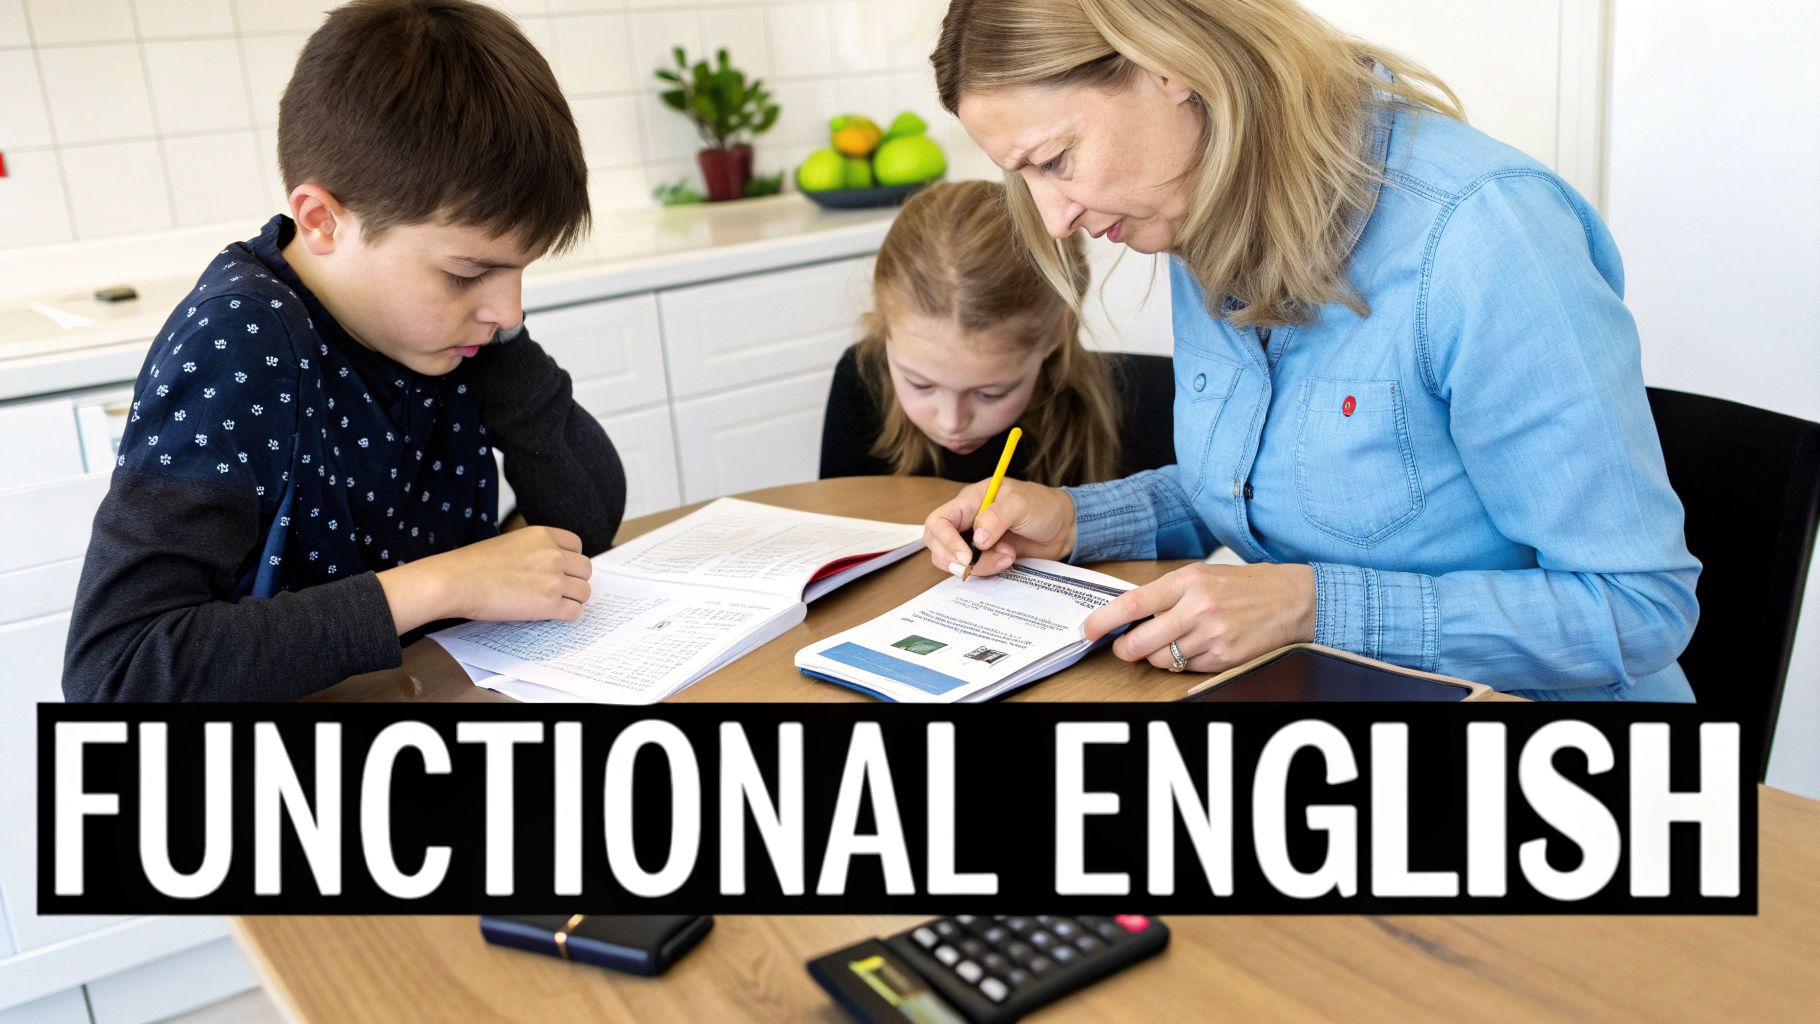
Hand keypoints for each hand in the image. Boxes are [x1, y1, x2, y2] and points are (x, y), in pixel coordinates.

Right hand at [378, 526, 592, 632]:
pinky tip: (552, 615)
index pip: (577, 545)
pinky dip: (566, 616)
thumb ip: (533, 550)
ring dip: (573, 600)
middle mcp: (553, 555)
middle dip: (575, 580)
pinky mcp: (549, 604)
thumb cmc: (472, 564)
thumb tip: (544, 566)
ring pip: (584, 592)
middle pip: (585, 570)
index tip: (562, 570)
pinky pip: (574, 612)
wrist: (456, 581)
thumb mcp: (509, 543)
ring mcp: (553, 580)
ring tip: (555, 604)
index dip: (570, 560)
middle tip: (560, 590)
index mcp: (542, 535)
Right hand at [924, 477, 1077, 577]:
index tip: (965, 555)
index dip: (945, 540)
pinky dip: (989, 570)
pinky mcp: (987, 558)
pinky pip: (975, 570)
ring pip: (956, 562)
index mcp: (970, 501)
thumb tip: (977, 538)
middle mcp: (968, 521)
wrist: (1064, 528)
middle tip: (975, 563)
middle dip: (953, 558)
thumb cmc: (1043, 506)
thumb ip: (997, 516)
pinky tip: (1009, 559)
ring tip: (1007, 555)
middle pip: (937, 544)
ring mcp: (976, 542)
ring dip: (979, 565)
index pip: (939, 520)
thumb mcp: (1021, 504)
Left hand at [1081, 562, 1316, 672]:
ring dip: (1156, 656)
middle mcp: (1198, 609)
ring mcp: (1211, 637)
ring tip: (1171, 641)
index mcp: (1189, 581)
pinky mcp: (1223, 659)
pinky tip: (1195, 647)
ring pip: (1162, 660)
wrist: (1293, 600)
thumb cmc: (1245, 585)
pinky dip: (1183, 662)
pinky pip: (1186, 669)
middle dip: (1125, 649)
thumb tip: (1129, 614)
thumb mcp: (1203, 575)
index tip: (1087, 629)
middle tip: (1124, 647)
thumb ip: (1166, 593)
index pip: (1134, 603)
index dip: (1104, 620)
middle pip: (1141, 642)